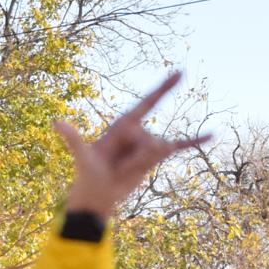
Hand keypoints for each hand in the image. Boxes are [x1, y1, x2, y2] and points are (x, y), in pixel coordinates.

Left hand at [52, 70, 206, 218]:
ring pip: (161, 150)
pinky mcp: (154, 157)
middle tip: (117, 167)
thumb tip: (56, 122)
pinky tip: (212, 135)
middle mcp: (137, 131)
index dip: (164, 88)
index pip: (147, 103)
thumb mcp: (84, 158)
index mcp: (122, 124)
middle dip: (137, 158)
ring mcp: (147, 143)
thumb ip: (75, 141)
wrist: (97, 197)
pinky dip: (195, 141)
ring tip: (124, 171)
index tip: (180, 71)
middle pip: (152, 140)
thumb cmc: (87, 176)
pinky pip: (178, 147)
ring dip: (144, 165)